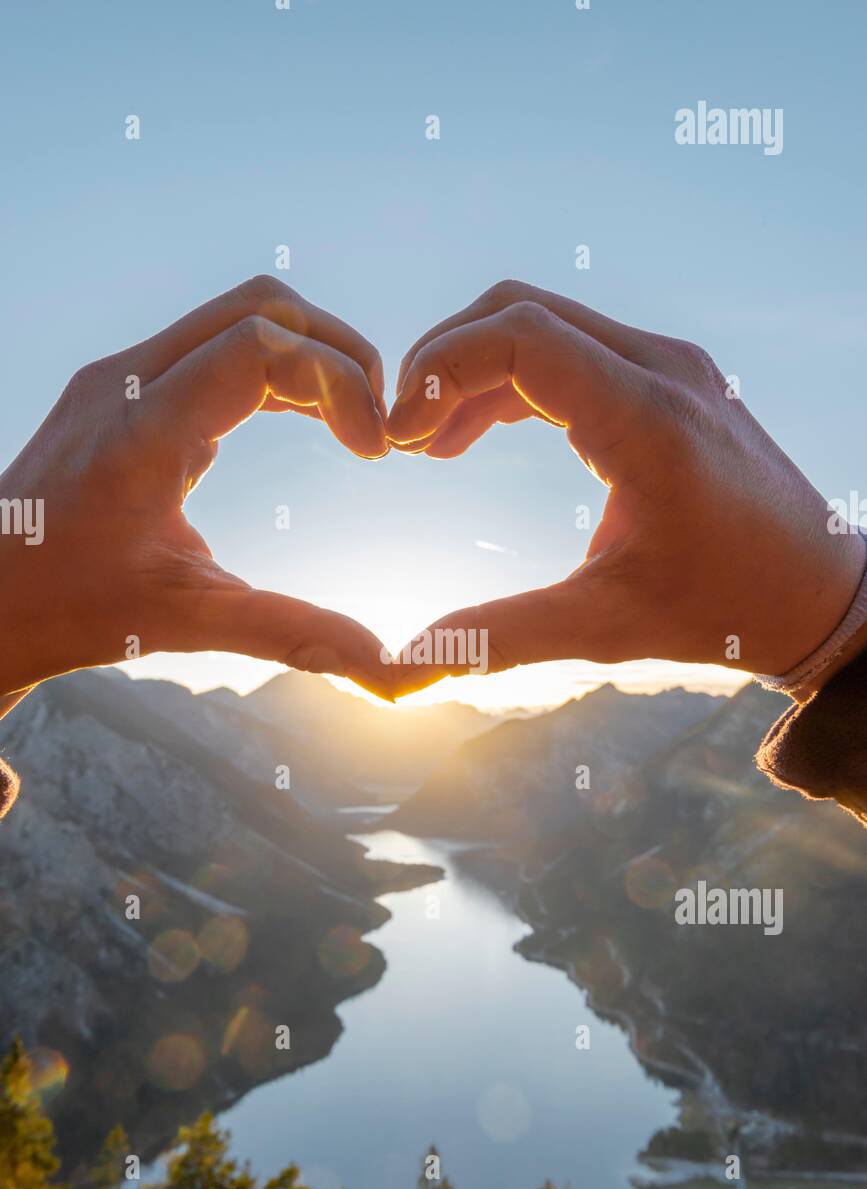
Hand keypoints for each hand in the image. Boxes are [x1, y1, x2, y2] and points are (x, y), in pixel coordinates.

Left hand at [0, 276, 393, 702]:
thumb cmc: (70, 608)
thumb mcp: (184, 621)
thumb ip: (287, 631)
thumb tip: (378, 664)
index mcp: (142, 432)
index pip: (260, 347)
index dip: (337, 381)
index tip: (372, 449)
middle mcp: (126, 383)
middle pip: (258, 308)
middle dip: (337, 351)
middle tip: (379, 421)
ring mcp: (119, 378)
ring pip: (235, 316)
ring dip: (307, 354)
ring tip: (354, 420)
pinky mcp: (121, 389)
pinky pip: (210, 346)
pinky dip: (271, 368)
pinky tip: (305, 420)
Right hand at [386, 280, 865, 696]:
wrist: (817, 594)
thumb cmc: (722, 611)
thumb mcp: (603, 628)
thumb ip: (496, 638)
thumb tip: (398, 673)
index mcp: (647, 421)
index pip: (519, 336)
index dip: (438, 371)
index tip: (398, 436)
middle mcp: (663, 370)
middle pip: (520, 312)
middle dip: (444, 364)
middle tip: (401, 437)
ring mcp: (672, 366)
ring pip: (544, 323)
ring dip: (475, 371)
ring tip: (428, 445)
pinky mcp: (671, 378)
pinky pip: (574, 348)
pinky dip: (515, 381)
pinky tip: (476, 435)